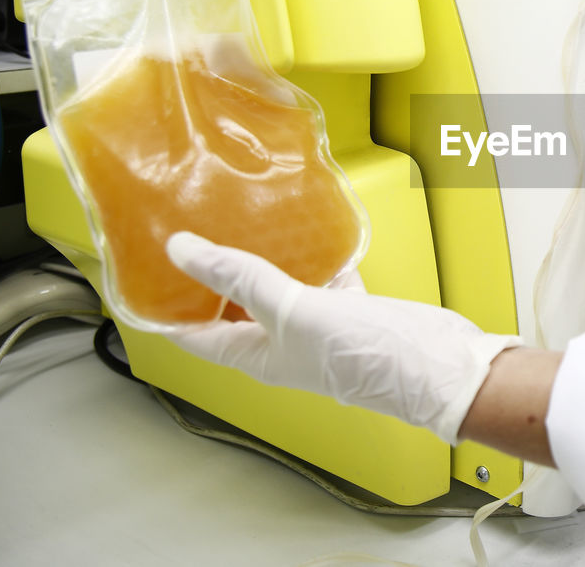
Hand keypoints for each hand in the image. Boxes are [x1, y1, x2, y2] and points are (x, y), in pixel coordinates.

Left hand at [163, 232, 521, 443]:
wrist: (439, 365)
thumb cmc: (368, 357)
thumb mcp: (293, 310)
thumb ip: (242, 277)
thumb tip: (183, 250)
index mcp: (258, 356)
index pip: (195, 334)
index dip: (165, 307)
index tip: (144, 273)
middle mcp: (284, 344)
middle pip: (235, 308)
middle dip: (213, 274)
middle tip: (192, 229)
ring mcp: (320, 327)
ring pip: (281, 288)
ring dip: (265, 257)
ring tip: (244, 218)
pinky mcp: (354, 311)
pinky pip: (326, 278)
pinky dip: (318, 255)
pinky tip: (317, 231)